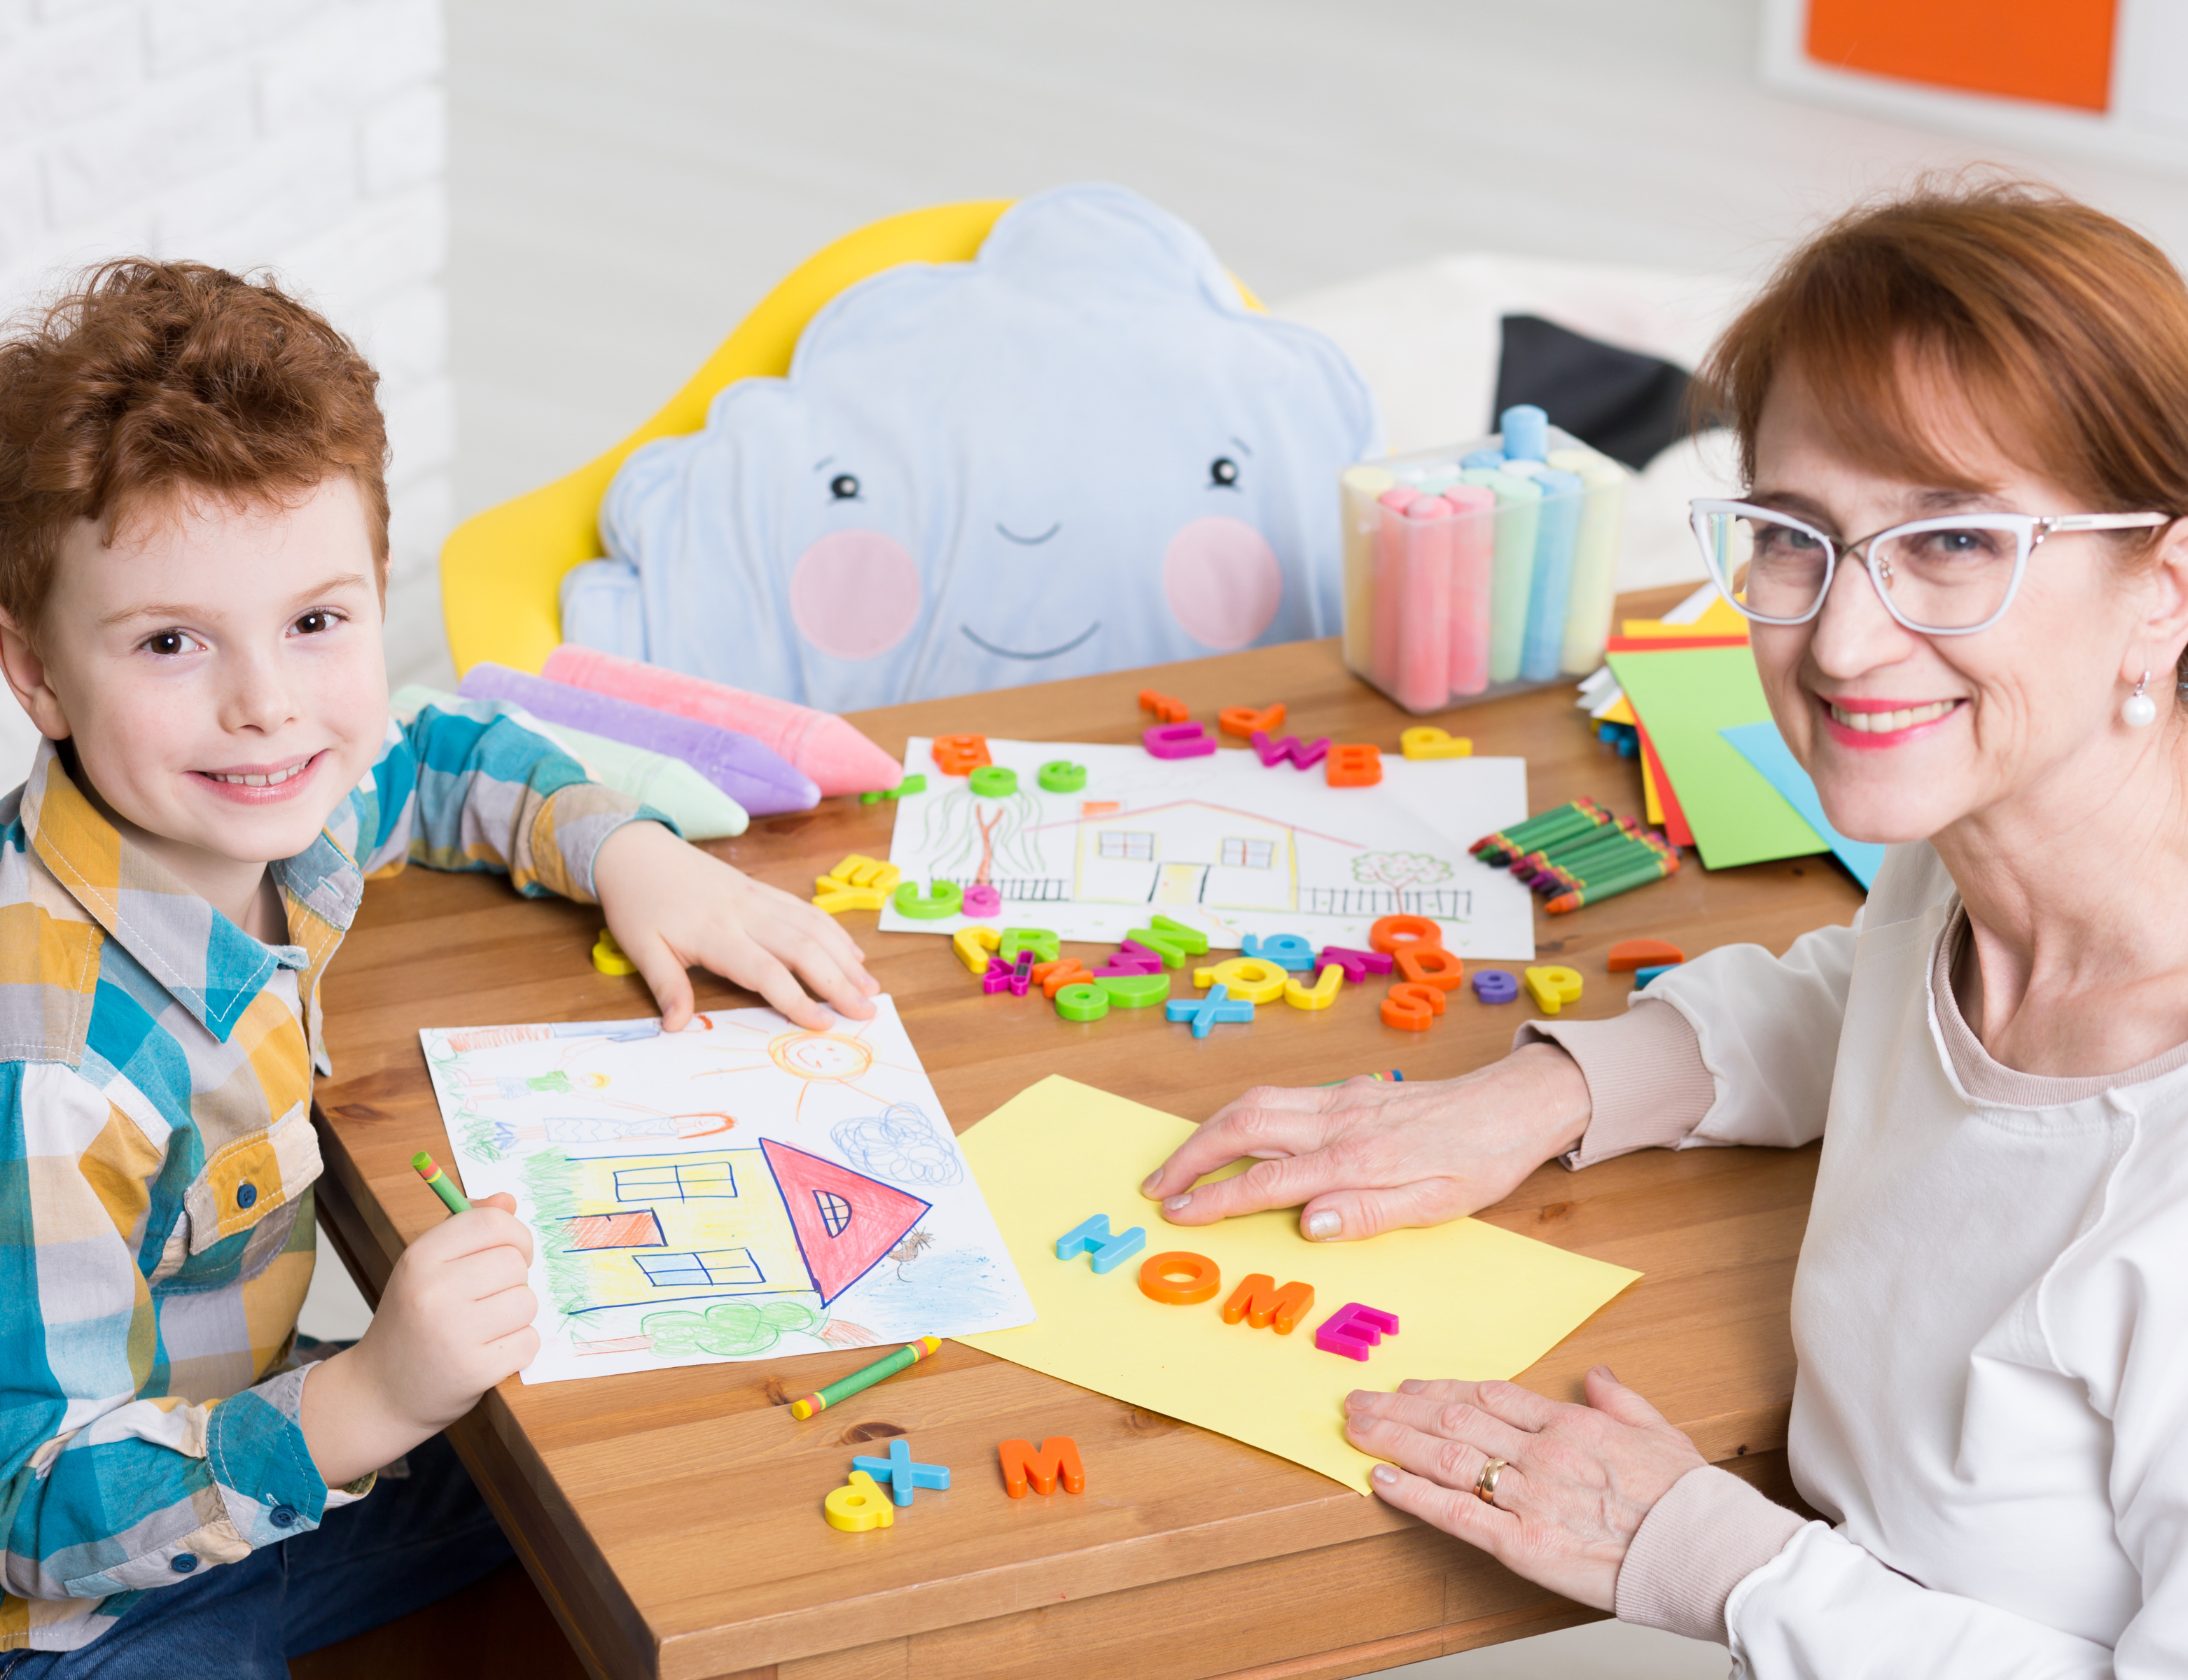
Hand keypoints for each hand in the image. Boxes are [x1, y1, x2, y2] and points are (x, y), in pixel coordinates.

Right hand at [300, 1193, 537, 1486]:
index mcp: (419, 1258)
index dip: (515, 1235)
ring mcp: (453, 1334)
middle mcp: (433, 1292)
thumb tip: (508, 1200)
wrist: (382, 1393)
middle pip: (515, 1262)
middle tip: (489, 1298)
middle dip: (514, 1279)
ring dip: (517, 1315)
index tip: (512, 1251)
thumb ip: (467, 1229)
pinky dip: (517, 1347)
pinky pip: (528, 1341)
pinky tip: (489, 1352)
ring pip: (527, 1301)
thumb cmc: (411, 1322)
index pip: (492, 1223)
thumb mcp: (426, 1268)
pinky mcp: (474, 1370)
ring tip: (485, 1327)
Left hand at [591, 821, 879, 1030]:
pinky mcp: (762, 889)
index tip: (823, 1024)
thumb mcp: (640, 947)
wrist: (637, 849)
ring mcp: (758, 898)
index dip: (798, 999)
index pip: (766, 972)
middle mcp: (745, 913)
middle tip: (868, 1012)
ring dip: (846, 958)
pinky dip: (834, 932)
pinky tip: (851, 953)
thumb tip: (676, 1026)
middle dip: (839, 983)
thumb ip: (665, 986)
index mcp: (715, 934)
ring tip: (870, 987)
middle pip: (804, 949)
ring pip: (814, 927)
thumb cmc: (638, 903)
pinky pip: (807, 910)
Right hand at [1139, 1044, 1590, 1239]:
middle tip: (1155, 1186)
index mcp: (1357, 1157)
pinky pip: (1279, 1097)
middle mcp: (1339, 1120)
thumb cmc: (1479, 1161)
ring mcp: (1340, 1099)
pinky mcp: (1347, 1091)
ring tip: (1178, 1163)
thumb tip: (1308, 1222)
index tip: (1175, 1213)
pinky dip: (1240, 1115)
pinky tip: (1233, 1133)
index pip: (1265, 1179)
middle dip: (1190, 1156)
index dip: (1214, 1198)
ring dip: (1207, 1131)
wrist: (1510, 1105)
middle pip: (1242, 1125)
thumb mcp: (1437, 1205)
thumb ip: (1368, 1213)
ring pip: (1254, 1103)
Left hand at [1344, 1370, 1706, 1609]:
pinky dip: (1412, 1493)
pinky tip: (1381, 1478)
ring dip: (1393, 1438)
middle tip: (1361, 1401)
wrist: (1709, 1551)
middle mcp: (1542, 1452)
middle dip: (1401, 1408)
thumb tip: (1597, 1375)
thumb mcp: (1661, 1432)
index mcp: (1572, 1424)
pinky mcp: (1523, 1544)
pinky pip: (1455, 1512)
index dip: (1443, 1389)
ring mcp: (1529, 1496)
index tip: (1413, 1386)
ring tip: (1356, 1427)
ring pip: (1445, 1456)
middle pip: (1455, 1417)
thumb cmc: (1691, 1501)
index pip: (1492, 1395)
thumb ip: (1621, 1400)